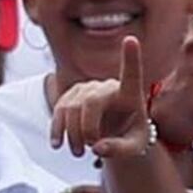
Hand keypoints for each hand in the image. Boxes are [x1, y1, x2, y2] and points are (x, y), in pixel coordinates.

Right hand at [50, 37, 150, 160]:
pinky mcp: (72, 95)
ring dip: (71, 133)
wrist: (118, 135)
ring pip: (71, 107)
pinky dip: (57, 127)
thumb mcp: (134, 148)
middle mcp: (109, 86)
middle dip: (86, 129)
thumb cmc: (132, 137)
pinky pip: (60, 109)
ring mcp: (89, 88)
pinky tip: (57, 143)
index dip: (131, 57)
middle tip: (88, 149)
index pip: (132, 74)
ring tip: (79, 152)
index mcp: (131, 94)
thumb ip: (120, 149)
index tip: (131, 40)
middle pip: (90, 102)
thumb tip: (98, 148)